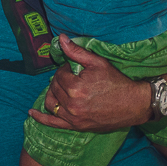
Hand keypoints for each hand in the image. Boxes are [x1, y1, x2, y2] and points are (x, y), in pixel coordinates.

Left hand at [29, 35, 151, 130]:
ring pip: (51, 103)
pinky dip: (40, 118)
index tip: (75, 70)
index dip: (66, 70)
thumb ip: (77, 52)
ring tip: (59, 89)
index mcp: (75, 87)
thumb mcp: (98, 63)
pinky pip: (53, 123)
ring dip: (52, 94)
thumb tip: (60, 39)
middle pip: (54, 88)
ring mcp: (73, 117)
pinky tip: (32, 113)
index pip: (59, 74)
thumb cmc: (117, 82)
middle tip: (72, 78)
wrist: (134, 104)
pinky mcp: (76, 126)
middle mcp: (71, 104)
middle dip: (60, 80)